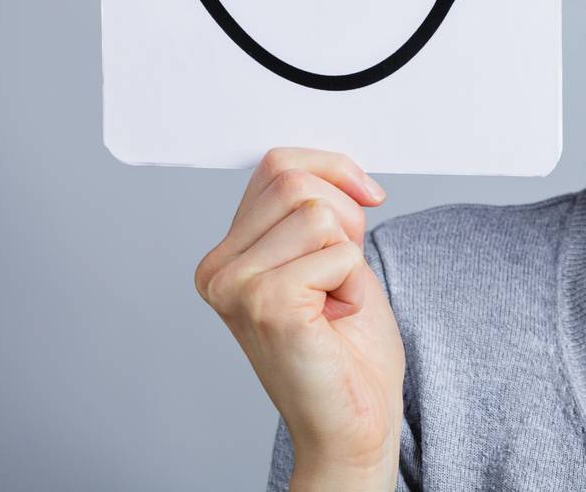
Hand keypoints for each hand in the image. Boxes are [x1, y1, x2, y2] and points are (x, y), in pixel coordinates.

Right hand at [194, 147, 405, 482]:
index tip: (367, 198)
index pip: (278, 165)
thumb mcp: (333, 254)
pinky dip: (352, 282)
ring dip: (349, 255)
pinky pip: (336, 252)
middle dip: (345, 218)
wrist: (353, 420)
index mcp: (227, 254)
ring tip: (334, 301)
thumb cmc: (348, 346)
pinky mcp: (265, 304)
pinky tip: (334, 318)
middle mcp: (218, 269)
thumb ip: (315, 208)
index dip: (335, 170)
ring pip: (319, 213)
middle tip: (342, 276)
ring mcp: (235, 287)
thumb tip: (333, 167)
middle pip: (296, 181)